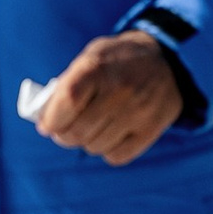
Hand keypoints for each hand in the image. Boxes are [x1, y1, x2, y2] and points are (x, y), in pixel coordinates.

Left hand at [36, 30, 184, 165]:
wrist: (168, 61)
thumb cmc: (118, 61)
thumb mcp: (91, 57)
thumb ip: (68, 84)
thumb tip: (45, 119)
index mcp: (98, 67)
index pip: (67, 102)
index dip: (51, 119)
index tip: (46, 125)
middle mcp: (119, 90)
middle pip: (77, 131)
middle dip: (63, 136)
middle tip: (63, 132)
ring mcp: (138, 112)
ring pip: (95, 147)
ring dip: (86, 143)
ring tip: (89, 130)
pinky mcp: (151, 129)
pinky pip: (117, 156)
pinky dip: (107, 151)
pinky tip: (109, 136)